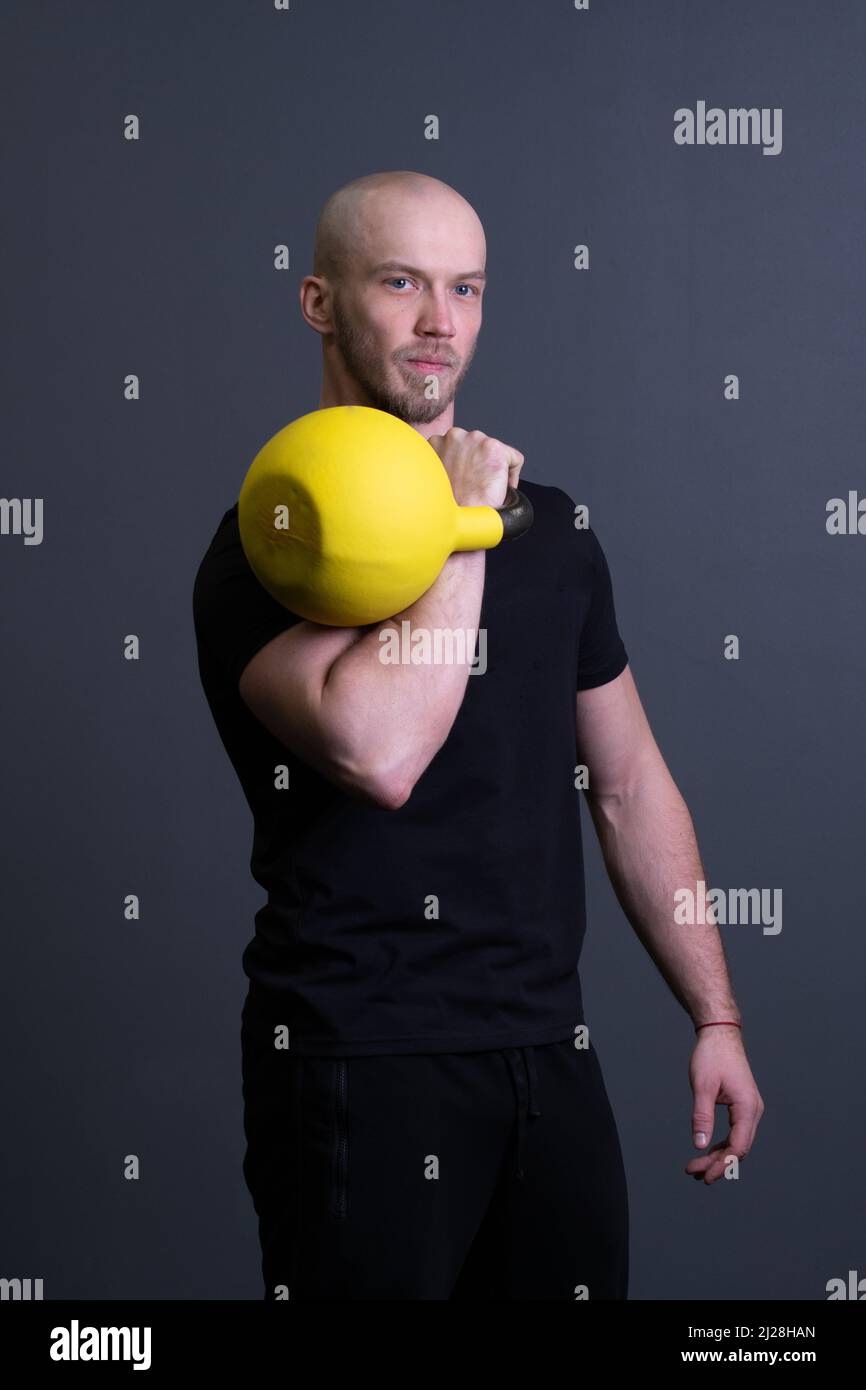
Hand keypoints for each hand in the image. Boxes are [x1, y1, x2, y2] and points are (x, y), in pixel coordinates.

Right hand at [427, 427, 523, 509]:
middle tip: (477, 489)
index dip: (469, 468)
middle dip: (482, 468)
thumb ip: (444, 464)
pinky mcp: (494, 449)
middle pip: (480, 448)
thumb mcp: (436, 479)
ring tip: (487, 490)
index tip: (469, 483)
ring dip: (494, 471)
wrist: (456, 520)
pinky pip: (515, 459)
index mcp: (437, 442)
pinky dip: (513, 476)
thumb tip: (459, 466)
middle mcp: (455, 436)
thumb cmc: (446, 507)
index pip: (462, 447)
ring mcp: (475, 440)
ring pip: (497, 453)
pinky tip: (500, 490)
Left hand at [684, 1024, 764, 1183]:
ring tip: (696, 1168)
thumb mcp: (702, 1086)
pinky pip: (734, 1132)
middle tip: (694, 1173)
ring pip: (736, 1141)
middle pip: (738, 1148)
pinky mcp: (742, 1106)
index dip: (722, 1164)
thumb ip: (702, 1116)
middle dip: (717, 1163)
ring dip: (718, 1156)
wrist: (720, 1034)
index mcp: (747, 1107)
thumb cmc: (712, 1056)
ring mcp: (749, 1109)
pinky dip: (720, 1143)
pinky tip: (707, 1152)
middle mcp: (753, 1110)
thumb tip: (699, 1145)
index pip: (738, 1146)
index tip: (705, 1175)